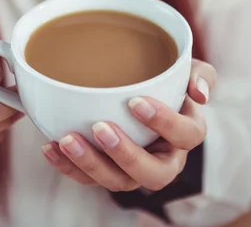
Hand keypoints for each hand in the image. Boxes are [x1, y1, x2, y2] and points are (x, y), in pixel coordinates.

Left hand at [41, 59, 216, 190]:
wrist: (142, 92)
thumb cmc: (168, 81)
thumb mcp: (189, 68)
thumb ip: (200, 73)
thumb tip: (199, 93)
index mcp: (186, 133)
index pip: (185, 135)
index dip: (163, 122)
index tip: (135, 101)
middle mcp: (164, 159)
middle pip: (152, 173)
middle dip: (125, 154)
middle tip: (100, 128)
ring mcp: (134, 170)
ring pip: (117, 182)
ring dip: (90, 164)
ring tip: (66, 140)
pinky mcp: (108, 171)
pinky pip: (89, 179)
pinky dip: (68, 167)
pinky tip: (50, 148)